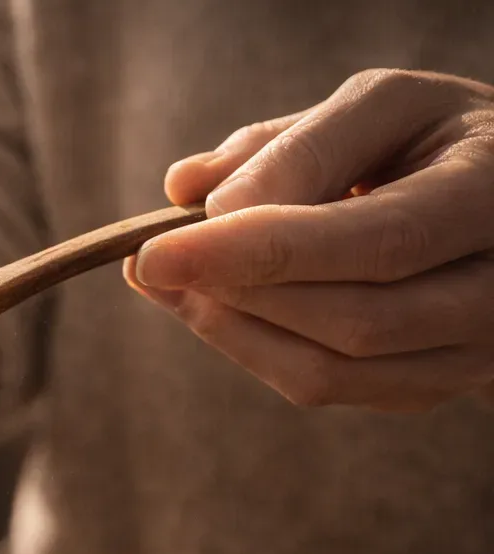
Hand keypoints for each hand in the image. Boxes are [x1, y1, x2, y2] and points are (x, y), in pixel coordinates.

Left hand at [125, 69, 493, 410]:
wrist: (493, 198)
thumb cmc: (428, 141)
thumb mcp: (381, 108)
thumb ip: (293, 142)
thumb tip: (187, 190)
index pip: (376, 243)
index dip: (258, 251)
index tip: (156, 252)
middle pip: (352, 321)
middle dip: (236, 292)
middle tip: (152, 259)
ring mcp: (471, 353)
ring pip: (330, 371)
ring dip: (229, 328)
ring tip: (169, 281)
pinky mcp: (428, 386)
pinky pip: (324, 387)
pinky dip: (249, 348)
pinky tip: (208, 304)